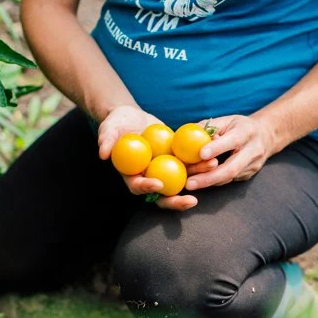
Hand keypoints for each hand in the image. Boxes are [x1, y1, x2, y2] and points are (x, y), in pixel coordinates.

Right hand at [98, 105, 215, 210]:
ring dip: (198, 177)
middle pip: (162, 194)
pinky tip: (215, 153)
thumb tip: (102, 153)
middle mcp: (149, 176)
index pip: (138, 186)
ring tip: (213, 167)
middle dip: (177, 200)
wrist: (130, 116)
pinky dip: (202, 160)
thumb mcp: (108, 129)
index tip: (157, 184)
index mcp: (131, 174)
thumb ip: (105, 140)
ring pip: (182, 179)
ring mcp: (164, 169)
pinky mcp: (175, 159)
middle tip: (191, 200)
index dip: (147, 188)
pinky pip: (190, 162)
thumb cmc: (116, 124)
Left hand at [185, 115, 274, 190]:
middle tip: (189, 183)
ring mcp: (253, 165)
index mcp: (246, 132)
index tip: (201, 154)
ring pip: (229, 177)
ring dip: (208, 182)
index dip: (217, 148)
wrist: (266, 136)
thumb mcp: (227, 120)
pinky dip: (213, 181)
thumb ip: (209, 127)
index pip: (232, 141)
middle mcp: (253, 150)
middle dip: (209, 177)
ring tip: (190, 184)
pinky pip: (229, 180)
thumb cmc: (239, 127)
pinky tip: (200, 182)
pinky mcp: (249, 174)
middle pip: (231, 168)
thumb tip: (189, 137)